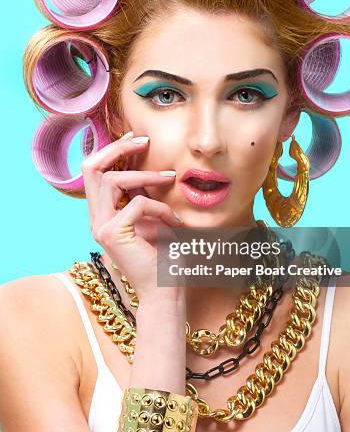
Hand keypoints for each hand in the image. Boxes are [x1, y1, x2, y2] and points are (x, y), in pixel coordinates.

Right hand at [80, 132, 184, 304]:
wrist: (165, 291)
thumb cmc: (164, 256)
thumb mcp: (152, 218)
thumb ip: (142, 196)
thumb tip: (144, 167)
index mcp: (102, 215)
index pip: (93, 173)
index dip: (111, 151)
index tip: (135, 139)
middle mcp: (96, 220)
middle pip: (91, 168)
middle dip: (117, 149)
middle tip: (144, 140)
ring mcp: (101, 227)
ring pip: (110, 180)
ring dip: (145, 175)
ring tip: (170, 178)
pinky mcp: (114, 233)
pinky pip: (139, 203)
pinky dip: (161, 207)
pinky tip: (175, 222)